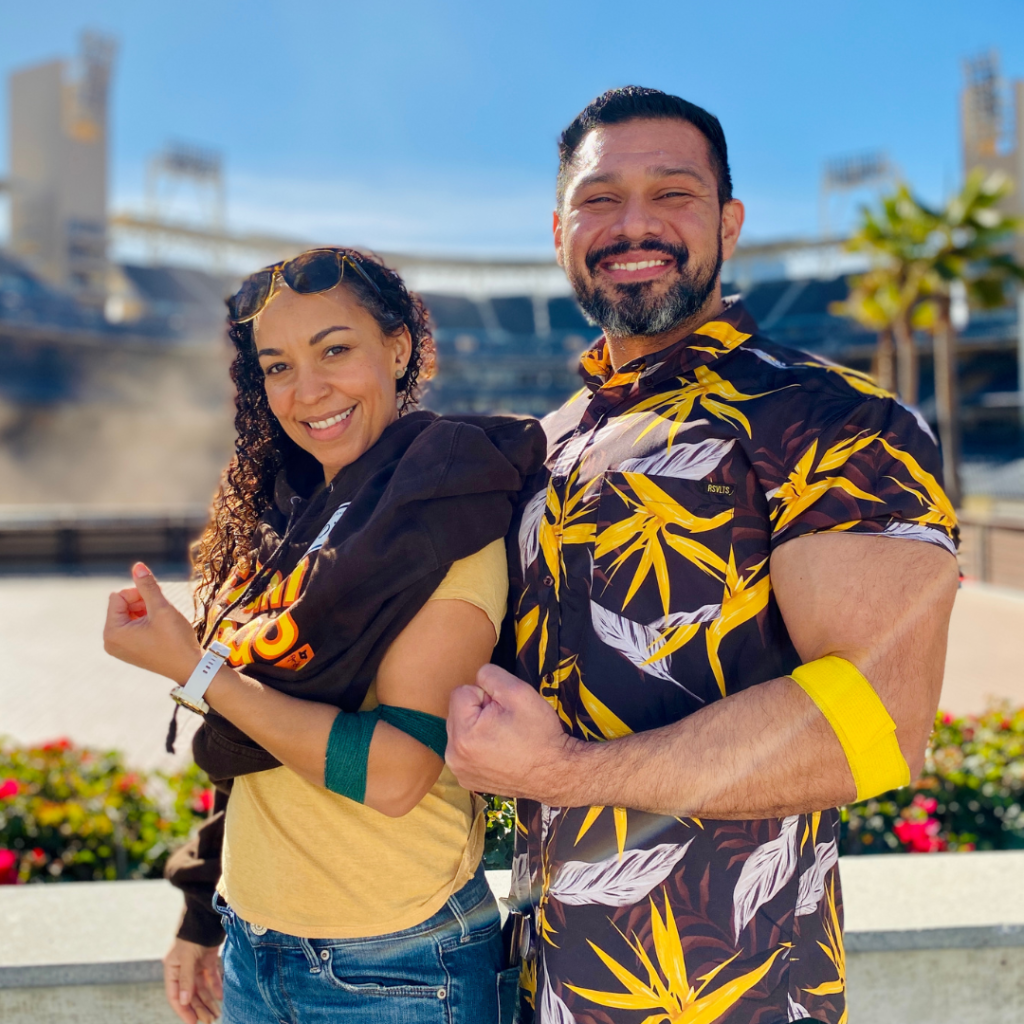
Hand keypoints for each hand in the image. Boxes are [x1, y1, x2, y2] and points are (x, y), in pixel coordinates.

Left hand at [103, 563, 202, 684]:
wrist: (190, 668)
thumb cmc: (176, 640)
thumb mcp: (161, 609)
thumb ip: (147, 586)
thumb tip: (137, 566)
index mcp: (112, 632)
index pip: (117, 597)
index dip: (138, 593)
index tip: (157, 601)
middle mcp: (110, 642)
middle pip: (120, 606)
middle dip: (141, 603)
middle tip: (161, 611)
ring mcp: (118, 648)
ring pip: (127, 615)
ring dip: (144, 612)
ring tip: (162, 621)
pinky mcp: (128, 651)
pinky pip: (130, 627)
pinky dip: (144, 622)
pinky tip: (160, 629)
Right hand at [163, 938, 222, 1023]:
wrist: (206, 911)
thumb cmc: (193, 933)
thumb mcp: (187, 957)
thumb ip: (186, 979)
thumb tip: (183, 1001)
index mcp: (172, 969)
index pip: (175, 996)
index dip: (183, 1010)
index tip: (193, 1023)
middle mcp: (183, 968)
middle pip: (189, 994)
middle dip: (199, 1008)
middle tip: (210, 1020)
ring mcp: (195, 963)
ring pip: (201, 987)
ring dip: (208, 1000)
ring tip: (216, 1014)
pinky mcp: (208, 957)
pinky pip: (211, 976)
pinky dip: (216, 986)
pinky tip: (221, 996)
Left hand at [445, 664, 580, 803]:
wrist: (555, 772)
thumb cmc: (539, 733)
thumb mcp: (518, 691)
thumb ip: (490, 674)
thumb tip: (477, 678)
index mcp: (463, 734)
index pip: (461, 692)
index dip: (486, 695)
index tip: (504, 710)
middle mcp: (454, 755)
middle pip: (459, 712)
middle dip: (480, 711)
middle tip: (506, 724)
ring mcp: (460, 770)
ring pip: (462, 730)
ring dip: (478, 728)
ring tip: (504, 738)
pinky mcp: (467, 778)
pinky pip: (466, 750)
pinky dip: (480, 747)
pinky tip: (500, 753)